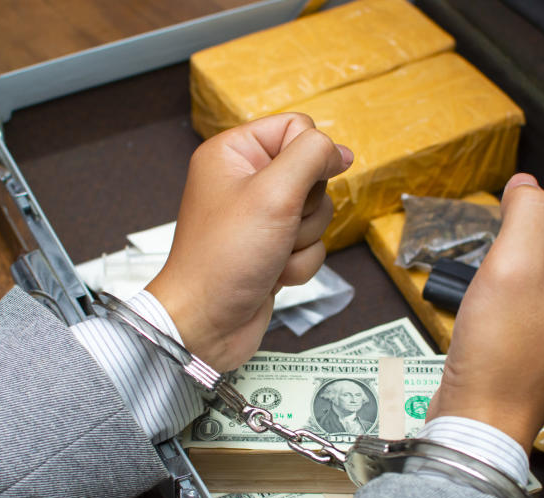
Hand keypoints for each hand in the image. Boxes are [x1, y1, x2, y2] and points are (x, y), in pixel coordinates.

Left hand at [146, 114, 352, 370]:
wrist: (205, 324)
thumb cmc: (223, 259)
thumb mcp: (273, 194)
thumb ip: (311, 157)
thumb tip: (338, 149)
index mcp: (234, 153)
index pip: (297, 127)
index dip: (310, 156)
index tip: (301, 185)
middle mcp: (245, 181)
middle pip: (312, 174)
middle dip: (305, 209)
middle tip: (277, 227)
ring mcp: (259, 218)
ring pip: (315, 215)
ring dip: (302, 241)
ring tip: (271, 255)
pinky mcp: (270, 250)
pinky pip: (309, 246)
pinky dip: (298, 265)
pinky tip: (272, 275)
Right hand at [426, 174, 543, 451]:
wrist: (478, 417)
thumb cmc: (499, 357)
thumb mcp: (510, 266)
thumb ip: (525, 213)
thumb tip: (526, 184)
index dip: (535, 226)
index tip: (513, 264)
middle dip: (523, 252)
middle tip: (506, 290)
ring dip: (513, 273)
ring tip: (501, 308)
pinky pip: (535, 290)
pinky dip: (510, 295)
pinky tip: (499, 318)